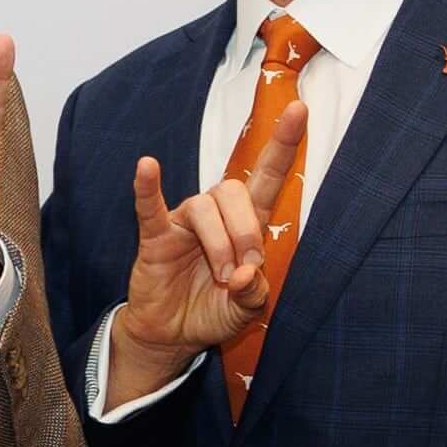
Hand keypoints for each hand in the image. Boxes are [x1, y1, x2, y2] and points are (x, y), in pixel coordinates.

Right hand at [106, 105, 305, 408]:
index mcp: (246, 224)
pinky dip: (147, 187)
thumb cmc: (212, 312)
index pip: (267, 176)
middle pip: (234, 191)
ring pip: (204, 207)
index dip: (282, 144)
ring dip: (218, 243)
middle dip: (246, 230)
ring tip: (220, 276)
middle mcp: (216, 215)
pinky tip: (147, 167)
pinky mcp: (155, 237)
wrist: (172, 336)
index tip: (299, 110)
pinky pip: (149, 207)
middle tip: (244, 268)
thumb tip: (243, 276)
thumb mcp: (246, 310)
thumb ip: (254, 294)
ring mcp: (184, 223)